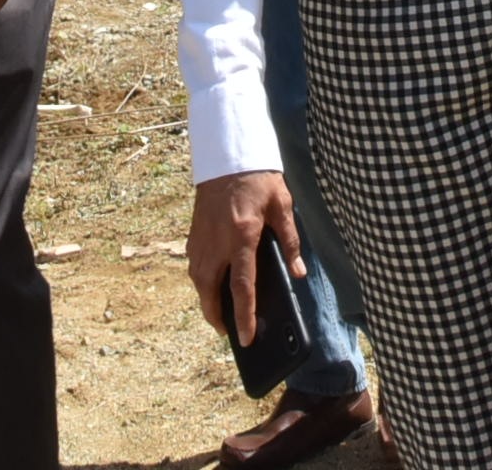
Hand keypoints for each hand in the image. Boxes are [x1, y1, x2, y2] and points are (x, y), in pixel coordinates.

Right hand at [186, 170, 301, 342]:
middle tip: (225, 331)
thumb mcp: (282, 205)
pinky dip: (199, 278)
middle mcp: (217, 240)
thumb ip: (290, 241)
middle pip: (210, 288)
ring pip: (197, 277)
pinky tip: (208, 283)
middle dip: (214, 314)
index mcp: (242, 236)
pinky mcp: (195, 229)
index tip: (246, 338)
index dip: (244, 316)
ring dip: (205, 298)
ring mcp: (202, 235)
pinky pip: (193, 262)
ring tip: (216, 312)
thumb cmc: (259, 178)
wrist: (229, 152)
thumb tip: (298, 273)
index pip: (242, 286)